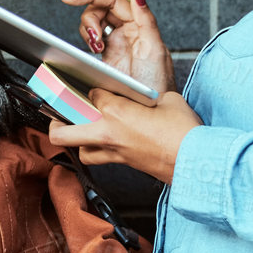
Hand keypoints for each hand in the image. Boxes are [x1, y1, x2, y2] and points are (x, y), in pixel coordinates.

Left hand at [46, 89, 201, 182]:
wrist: (196, 161)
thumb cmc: (185, 132)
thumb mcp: (168, 100)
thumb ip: (149, 97)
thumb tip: (147, 100)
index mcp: (116, 110)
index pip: (92, 93)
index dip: (96, 88)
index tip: (102, 88)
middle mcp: (108, 132)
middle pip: (63, 132)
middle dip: (56, 123)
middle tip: (59, 115)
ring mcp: (115, 152)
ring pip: (80, 151)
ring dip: (77, 142)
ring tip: (81, 132)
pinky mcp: (125, 164)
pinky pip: (100, 159)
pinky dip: (98, 152)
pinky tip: (107, 144)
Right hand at [61, 0, 175, 95]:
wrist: (151, 109)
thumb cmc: (158, 82)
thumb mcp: (155, 49)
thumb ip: (146, 19)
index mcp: (140, 24)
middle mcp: (128, 29)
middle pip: (99, 9)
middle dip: (90, 19)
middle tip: (94, 39)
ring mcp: (117, 42)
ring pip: (93, 22)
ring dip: (88, 30)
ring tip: (96, 47)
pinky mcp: (108, 56)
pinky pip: (92, 38)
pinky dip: (87, 40)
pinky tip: (93, 51)